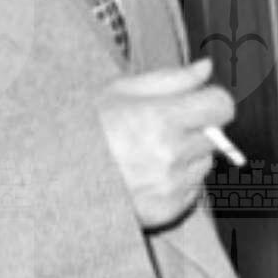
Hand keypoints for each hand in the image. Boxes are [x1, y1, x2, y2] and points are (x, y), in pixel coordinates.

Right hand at [96, 57, 235, 232]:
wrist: (55, 179)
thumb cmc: (87, 130)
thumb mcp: (121, 90)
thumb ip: (172, 78)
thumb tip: (206, 66)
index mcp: (161, 118)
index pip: (221, 106)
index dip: (211, 101)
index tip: (199, 103)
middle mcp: (170, 154)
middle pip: (216, 136)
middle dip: (196, 129)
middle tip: (163, 129)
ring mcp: (170, 185)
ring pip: (204, 164)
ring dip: (187, 158)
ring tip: (150, 154)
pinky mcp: (168, 210)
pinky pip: (191, 191)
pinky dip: (177, 184)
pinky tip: (147, 176)